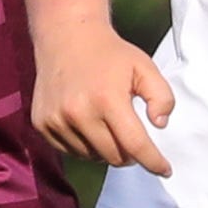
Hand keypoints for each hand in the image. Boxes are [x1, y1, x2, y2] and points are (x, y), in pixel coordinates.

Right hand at [31, 21, 175, 175]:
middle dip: (129, 154)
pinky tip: (87, 123)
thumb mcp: (145, 67)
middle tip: (131, 135)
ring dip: (106, 149)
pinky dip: (84, 145)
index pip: (135, 145)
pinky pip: (70, 151)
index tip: (165, 170)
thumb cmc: (111, 54)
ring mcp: (57, 120)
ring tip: (106, 123)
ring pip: (92, 157)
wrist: (66, 37)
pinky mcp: (42, 124)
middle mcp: (78, 113)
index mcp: (107, 99)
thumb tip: (159, 124)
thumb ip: (162, 96)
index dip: (153, 162)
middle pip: (114, 157)